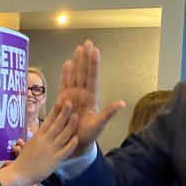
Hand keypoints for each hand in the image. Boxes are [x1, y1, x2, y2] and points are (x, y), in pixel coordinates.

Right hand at [5, 101, 77, 185]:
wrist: (20, 173)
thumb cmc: (23, 160)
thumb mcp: (29, 144)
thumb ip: (38, 138)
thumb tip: (43, 131)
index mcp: (38, 136)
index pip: (48, 121)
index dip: (55, 111)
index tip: (60, 102)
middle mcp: (45, 140)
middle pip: (57, 124)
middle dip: (64, 113)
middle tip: (70, 103)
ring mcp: (51, 149)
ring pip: (63, 135)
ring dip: (70, 125)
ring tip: (76, 116)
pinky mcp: (55, 160)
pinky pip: (65, 150)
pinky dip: (71, 144)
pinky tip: (76, 138)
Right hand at [55, 41, 123, 156]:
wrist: (75, 143)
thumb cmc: (88, 134)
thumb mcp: (99, 124)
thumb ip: (108, 113)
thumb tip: (122, 103)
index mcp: (92, 97)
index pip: (93, 77)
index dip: (93, 64)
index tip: (95, 51)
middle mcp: (82, 93)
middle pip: (84, 72)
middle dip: (85, 58)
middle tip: (87, 43)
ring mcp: (73, 95)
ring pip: (75, 75)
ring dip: (76, 62)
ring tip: (78, 49)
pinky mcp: (63, 100)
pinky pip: (63, 84)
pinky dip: (65, 74)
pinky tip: (67, 63)